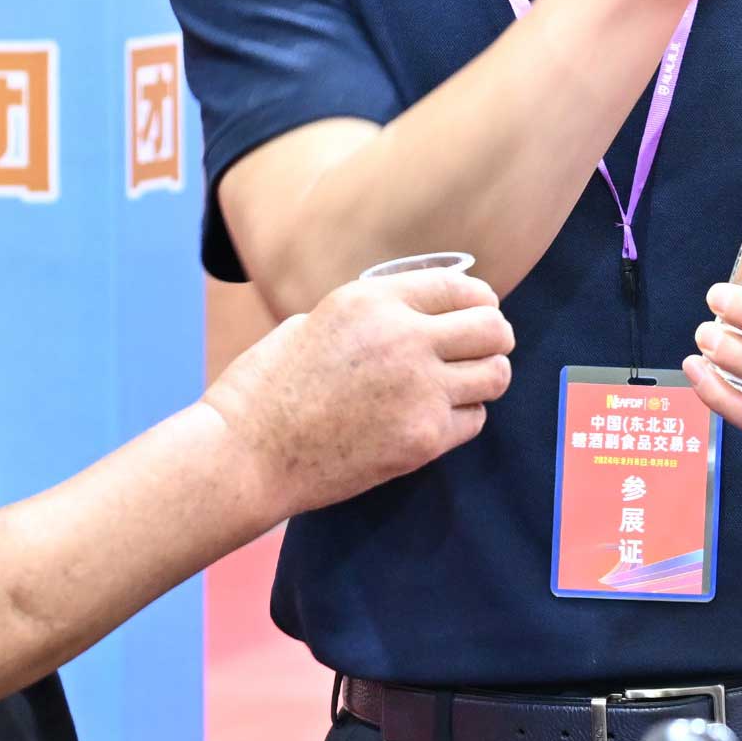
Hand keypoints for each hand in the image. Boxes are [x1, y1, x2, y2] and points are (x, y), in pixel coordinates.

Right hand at [208, 268, 512, 510]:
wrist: (246, 454)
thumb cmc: (267, 387)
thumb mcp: (319, 320)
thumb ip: (376, 314)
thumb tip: (423, 314)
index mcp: (374, 300)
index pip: (463, 286)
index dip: (479, 300)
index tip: (477, 313)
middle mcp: (405, 338)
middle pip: (494, 328)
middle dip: (493, 338)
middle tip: (478, 351)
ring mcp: (419, 391)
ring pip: (496, 375)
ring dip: (483, 378)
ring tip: (460, 385)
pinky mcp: (423, 438)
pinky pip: (474, 420)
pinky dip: (461, 418)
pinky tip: (431, 417)